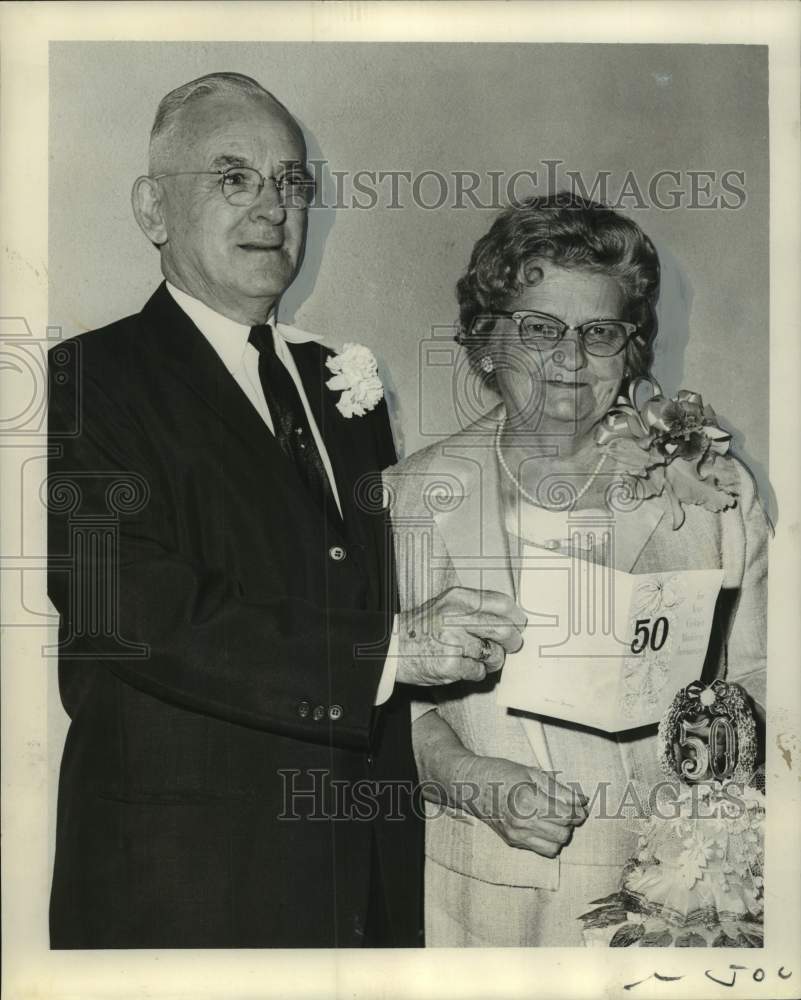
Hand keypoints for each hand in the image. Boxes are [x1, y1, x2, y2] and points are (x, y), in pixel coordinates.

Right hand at [396, 587, 525, 685]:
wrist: (393, 647)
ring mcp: (453, 641)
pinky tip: (462, 666)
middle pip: (504, 630)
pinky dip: (475, 672)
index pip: (502, 603)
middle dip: (513, 642)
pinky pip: (479, 672)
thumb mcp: (447, 605)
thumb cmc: (424, 627)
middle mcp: (456, 617)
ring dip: (493, 660)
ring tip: (478, 657)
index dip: (516, 617)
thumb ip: (476, 608)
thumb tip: (512, 618)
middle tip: (511, 646)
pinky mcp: (450, 664)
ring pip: (494, 654)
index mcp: (459, 598)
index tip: (518, 625)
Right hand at [456, 754, 587, 858]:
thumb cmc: (500, 772)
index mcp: (528, 800)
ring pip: (555, 846)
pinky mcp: (512, 842)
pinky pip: (542, 850)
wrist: (469, 784)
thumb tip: (581, 801)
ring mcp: (516, 835)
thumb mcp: (531, 772)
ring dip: (561, 832)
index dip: (578, 810)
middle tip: (568, 808)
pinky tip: (544, 825)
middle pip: (563, 833)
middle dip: (571, 821)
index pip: (567, 815)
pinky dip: (549, 841)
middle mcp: (522, 822)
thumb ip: (558, 789)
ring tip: (555, 817)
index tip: (580, 804)